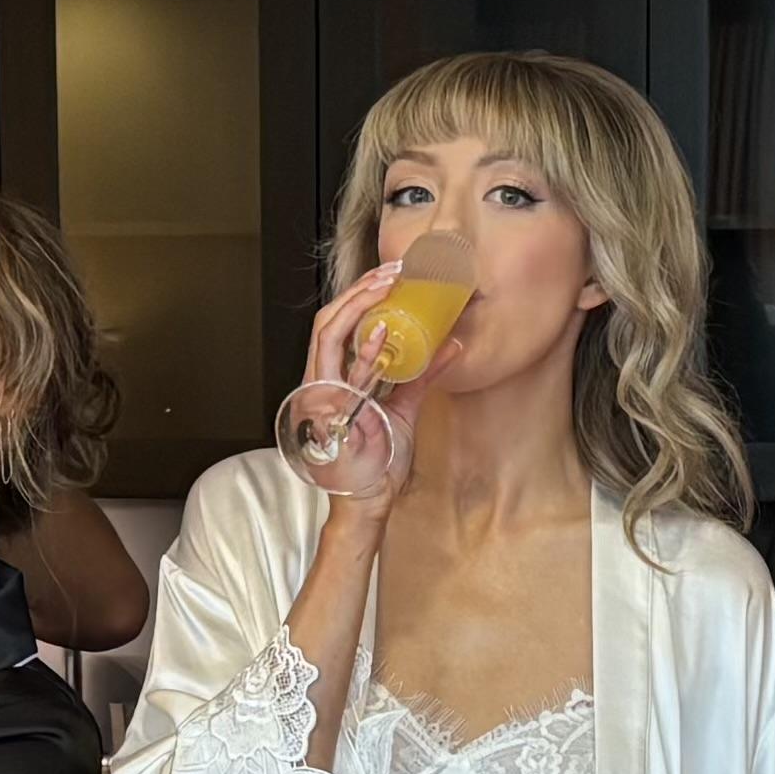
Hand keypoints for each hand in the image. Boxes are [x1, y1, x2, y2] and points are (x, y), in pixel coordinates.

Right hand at [296, 261, 427, 515]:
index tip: (392, 272)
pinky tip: (381, 333)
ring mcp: (325, 397)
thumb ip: (421, 377)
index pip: (338, 322)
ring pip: (329, 338)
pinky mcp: (334, 416)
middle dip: (359, 290)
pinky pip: (344, 377)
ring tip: (387, 286)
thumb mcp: (403, 410)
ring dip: (358, 307)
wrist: (370, 503)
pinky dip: (362, 353)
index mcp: (334, 375)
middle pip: (328, 320)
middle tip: (393, 270)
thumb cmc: (378, 462)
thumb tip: (452, 345)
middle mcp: (323, 381)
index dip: (361, 293)